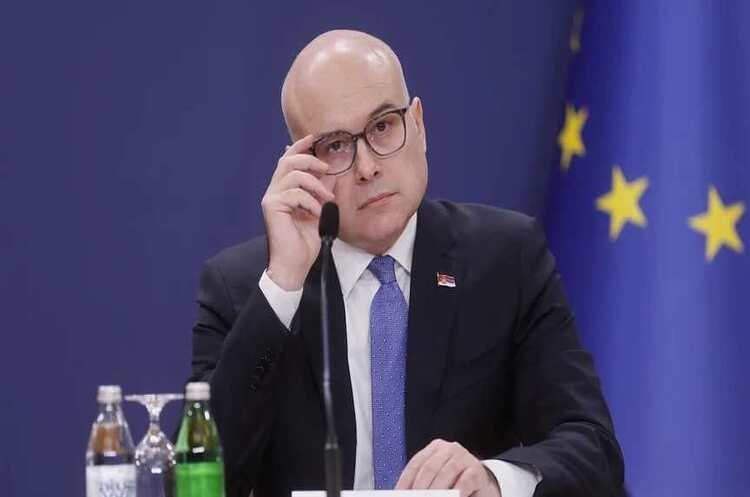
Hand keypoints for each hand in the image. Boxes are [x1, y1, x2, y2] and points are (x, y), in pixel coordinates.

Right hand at [261, 134, 334, 289]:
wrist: (295, 264)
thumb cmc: (305, 242)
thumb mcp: (320, 211)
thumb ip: (322, 192)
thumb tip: (333, 173)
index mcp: (284, 190)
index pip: (287, 160)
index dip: (299, 147)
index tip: (313, 138)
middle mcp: (274, 191)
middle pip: (288, 161)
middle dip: (310, 159)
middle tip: (327, 168)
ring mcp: (271, 198)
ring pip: (293, 175)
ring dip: (316, 185)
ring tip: (327, 200)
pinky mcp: (271, 207)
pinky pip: (295, 194)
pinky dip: (311, 202)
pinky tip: (317, 214)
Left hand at [395, 439, 500, 496]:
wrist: (481, 485)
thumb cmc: (454, 482)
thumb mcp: (436, 480)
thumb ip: (422, 483)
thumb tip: (403, 492)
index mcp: (435, 448)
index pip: (416, 464)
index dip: (405, 481)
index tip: (399, 494)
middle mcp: (449, 449)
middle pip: (429, 468)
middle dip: (419, 488)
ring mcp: (464, 457)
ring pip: (445, 473)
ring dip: (436, 491)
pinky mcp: (477, 470)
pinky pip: (464, 481)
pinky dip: (456, 492)